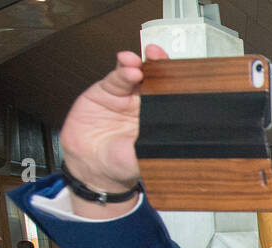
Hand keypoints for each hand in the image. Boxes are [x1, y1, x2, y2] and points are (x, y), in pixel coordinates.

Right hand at [60, 47, 179, 206]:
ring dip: (138, 65)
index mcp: (161, 120)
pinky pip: (116, 78)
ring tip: (137, 64)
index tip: (181, 76)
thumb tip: (179, 142)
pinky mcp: (107, 91)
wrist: (90, 166)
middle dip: (159, 66)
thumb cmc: (120, 165)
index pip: (172, 97)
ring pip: (136, 75)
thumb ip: (157, 147)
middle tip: (160, 57)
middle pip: (156, 80)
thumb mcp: (144, 159)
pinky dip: (121, 69)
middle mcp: (145, 105)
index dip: (176, 84)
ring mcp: (127, 97)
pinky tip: (126, 64)